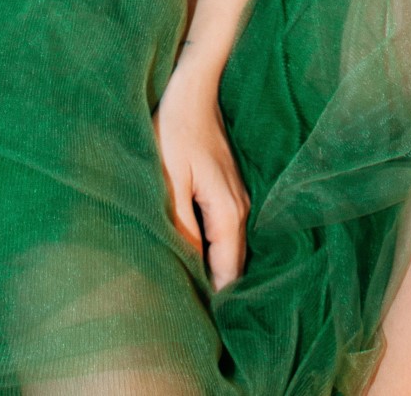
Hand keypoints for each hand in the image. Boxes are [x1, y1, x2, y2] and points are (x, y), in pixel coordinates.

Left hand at [152, 63, 250, 292]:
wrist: (191, 90)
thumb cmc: (175, 131)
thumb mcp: (169, 180)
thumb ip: (180, 226)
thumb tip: (186, 267)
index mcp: (229, 213)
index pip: (228, 274)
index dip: (213, 300)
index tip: (191, 320)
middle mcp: (241, 210)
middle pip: (232, 265)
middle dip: (212, 288)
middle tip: (184, 311)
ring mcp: (238, 199)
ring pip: (228, 248)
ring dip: (211, 267)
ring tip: (186, 289)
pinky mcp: (229, 189)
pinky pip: (224, 231)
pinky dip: (212, 248)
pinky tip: (192, 254)